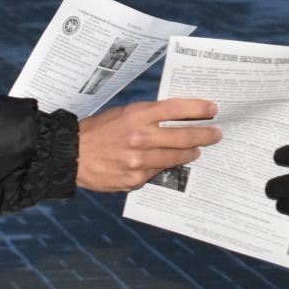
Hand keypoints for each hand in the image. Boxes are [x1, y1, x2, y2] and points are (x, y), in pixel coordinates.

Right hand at [77, 98, 219, 191]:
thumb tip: (176, 116)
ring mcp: (139, 161)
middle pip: (183, 136)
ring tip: (197, 150)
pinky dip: (163, 166)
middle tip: (216, 134)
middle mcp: (140, 138)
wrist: (72, 155)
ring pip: (175, 157)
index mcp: (137, 116)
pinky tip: (167, 163)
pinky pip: (158, 172)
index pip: (176, 109)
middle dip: (204, 135)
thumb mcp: (123, 113)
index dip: (198, 109)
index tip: (213, 109)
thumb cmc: (98, 130)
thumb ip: (148, 115)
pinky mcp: (135, 179)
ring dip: (190, 153)